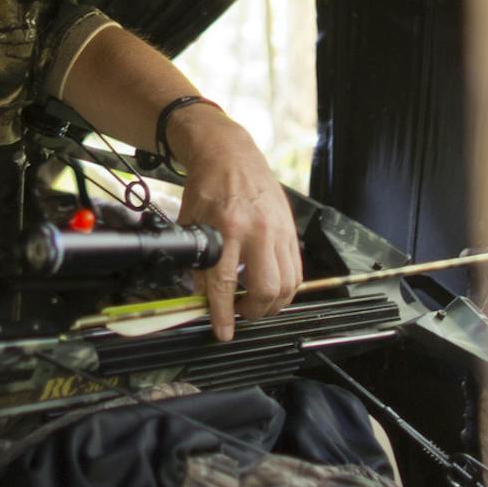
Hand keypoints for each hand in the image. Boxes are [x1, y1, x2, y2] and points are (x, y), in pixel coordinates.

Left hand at [168, 107, 301, 339]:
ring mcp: (278, 231)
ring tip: (256, 303)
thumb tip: (203, 296)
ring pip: (287, 284)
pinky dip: (286, 287)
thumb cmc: (207, 186)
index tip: (223, 332)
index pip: (224, 283)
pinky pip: (296, 270)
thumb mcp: (191, 223)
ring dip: (273, 304)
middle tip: (241, 313)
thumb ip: (197, 260)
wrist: (230, 154)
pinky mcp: (291, 230)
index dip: (223, 314)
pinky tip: (272, 287)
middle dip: (254, 312)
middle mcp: (256, 231)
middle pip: (266, 289)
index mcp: (226, 228)